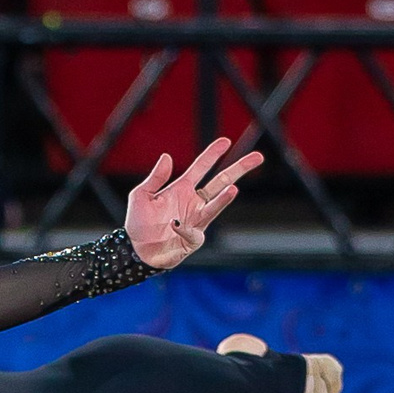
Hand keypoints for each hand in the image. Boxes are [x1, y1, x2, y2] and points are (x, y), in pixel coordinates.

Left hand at [124, 137, 261, 268]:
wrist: (134, 251)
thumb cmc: (138, 224)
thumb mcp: (141, 196)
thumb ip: (155, 178)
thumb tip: (167, 157)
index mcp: (183, 189)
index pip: (202, 167)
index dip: (213, 154)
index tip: (225, 141)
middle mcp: (194, 203)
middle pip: (221, 182)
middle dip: (239, 170)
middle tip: (258, 157)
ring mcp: (195, 222)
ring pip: (214, 208)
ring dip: (223, 199)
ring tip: (233, 189)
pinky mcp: (191, 241)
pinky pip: (193, 234)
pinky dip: (185, 229)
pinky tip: (175, 223)